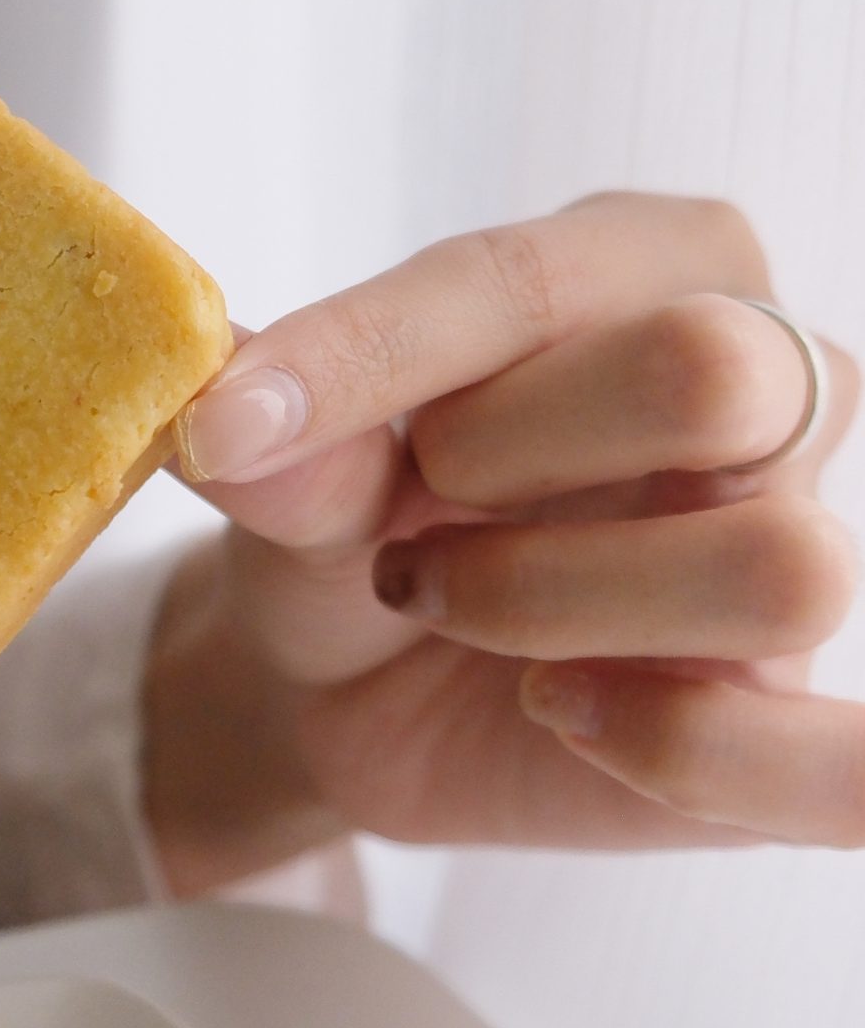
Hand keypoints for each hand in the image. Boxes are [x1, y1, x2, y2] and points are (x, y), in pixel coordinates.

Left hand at [145, 194, 860, 894]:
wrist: (343, 676)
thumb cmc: (350, 517)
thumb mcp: (292, 467)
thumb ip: (288, 442)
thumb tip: (239, 423)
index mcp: (655, 260)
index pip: (537, 280)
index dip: (371, 351)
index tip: (225, 424)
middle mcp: (771, 384)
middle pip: (710, 375)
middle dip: (503, 454)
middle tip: (405, 509)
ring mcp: (796, 546)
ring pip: (775, 569)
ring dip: (554, 604)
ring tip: (451, 606)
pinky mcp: (795, 719)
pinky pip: (841, 766)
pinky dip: (683, 753)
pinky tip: (562, 716)